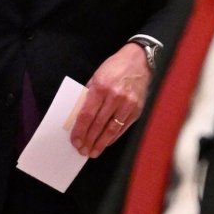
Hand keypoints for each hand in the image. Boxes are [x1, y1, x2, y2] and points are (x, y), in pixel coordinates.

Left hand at [71, 42, 150, 157]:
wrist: (139, 61)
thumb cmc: (114, 68)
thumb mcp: (96, 77)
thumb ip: (88, 97)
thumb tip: (79, 117)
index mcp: (100, 88)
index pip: (87, 115)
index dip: (80, 131)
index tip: (75, 141)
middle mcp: (115, 97)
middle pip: (98, 124)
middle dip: (89, 140)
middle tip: (82, 151)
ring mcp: (128, 104)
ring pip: (111, 129)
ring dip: (101, 143)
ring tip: (93, 152)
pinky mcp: (137, 109)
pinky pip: (123, 127)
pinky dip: (113, 137)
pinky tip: (106, 143)